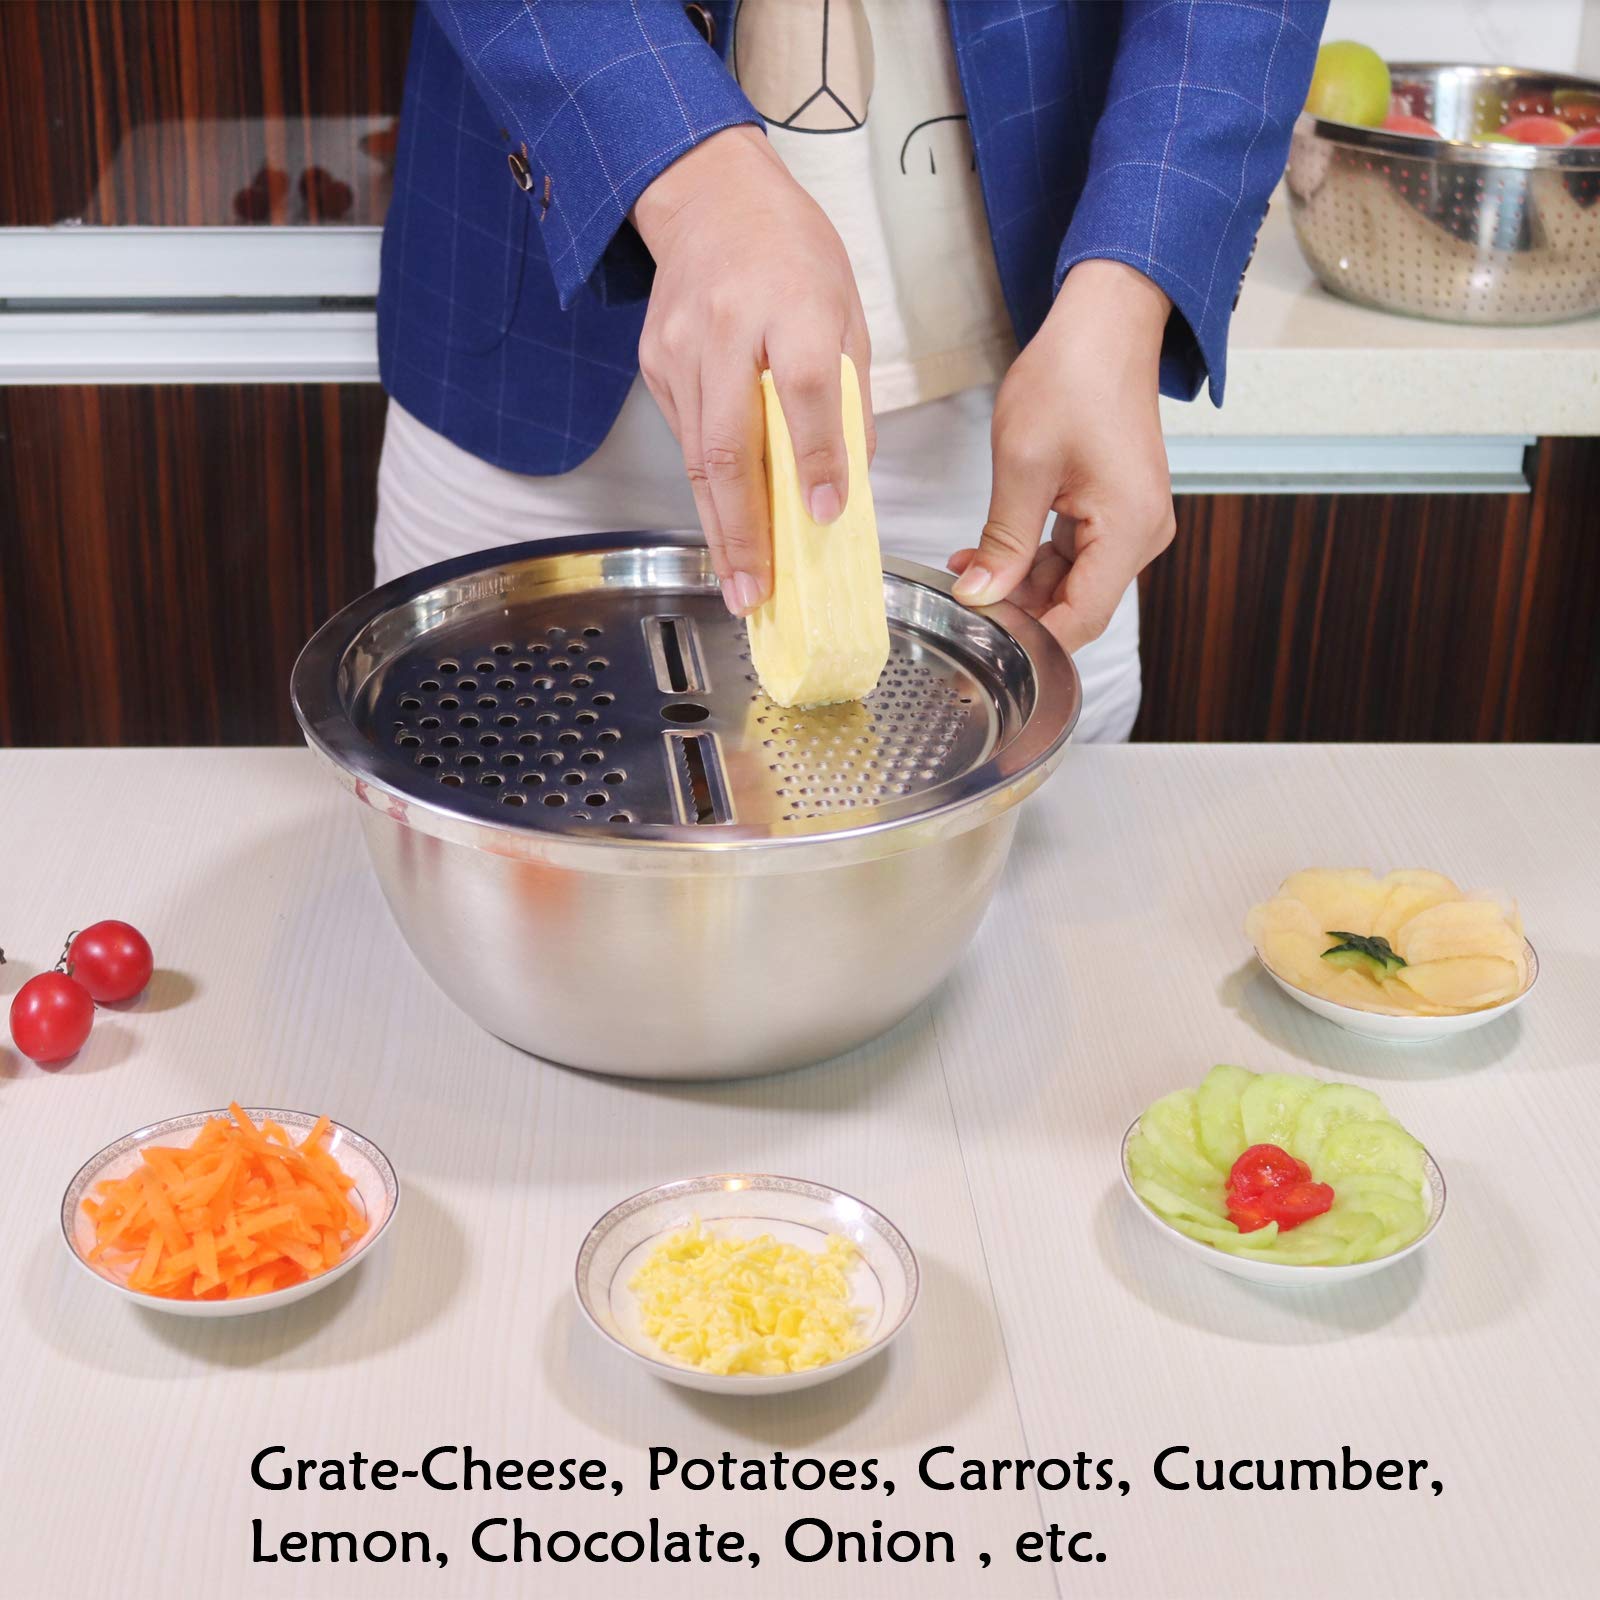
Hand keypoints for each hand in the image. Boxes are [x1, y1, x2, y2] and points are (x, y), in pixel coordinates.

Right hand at [632, 126, 872, 615]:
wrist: (710, 196)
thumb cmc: (792, 252)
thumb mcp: (846, 309)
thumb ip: (850, 395)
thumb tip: (851, 482)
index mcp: (792, 304)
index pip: (805, 389)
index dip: (816, 456)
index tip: (824, 514)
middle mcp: (728, 329)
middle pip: (730, 443)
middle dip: (745, 530)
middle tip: (758, 591)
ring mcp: (682, 350)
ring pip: (698, 457)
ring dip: (721, 529)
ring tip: (742, 585)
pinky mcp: (656, 365)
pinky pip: (685, 441)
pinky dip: (708, 491)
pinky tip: (726, 528)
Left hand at [948, 260, 1175, 653]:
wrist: (1105, 324)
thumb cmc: (1073, 376)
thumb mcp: (1023, 464)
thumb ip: (1002, 542)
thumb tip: (980, 596)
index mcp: (1128, 528)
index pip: (1080, 619)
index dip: (1029, 640)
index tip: (980, 643)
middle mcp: (1141, 534)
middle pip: (1076, 605)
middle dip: (1018, 612)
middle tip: (960, 606)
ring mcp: (1131, 523)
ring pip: (1070, 583)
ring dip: (1018, 584)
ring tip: (965, 570)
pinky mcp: (1116, 510)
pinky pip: (1073, 554)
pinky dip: (1031, 559)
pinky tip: (987, 554)